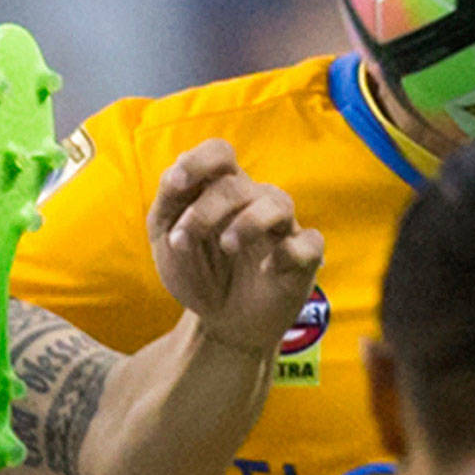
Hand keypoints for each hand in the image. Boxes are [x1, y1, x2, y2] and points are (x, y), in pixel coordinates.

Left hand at [147, 139, 323, 355]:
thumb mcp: (166, 239)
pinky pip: (308, 243)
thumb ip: (167, 204)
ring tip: (227, 247)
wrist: (221, 322)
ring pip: (276, 203)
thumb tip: (175, 177)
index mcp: (219, 189)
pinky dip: (288, 252)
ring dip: (247, 223)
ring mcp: (280, 228)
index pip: (219, 153)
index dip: (198, 161)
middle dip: (204, 211)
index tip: (176, 185)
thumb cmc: (196, 271)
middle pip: (236, 184)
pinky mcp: (302, 258)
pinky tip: (267, 269)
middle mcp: (253, 201)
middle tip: (182, 241)